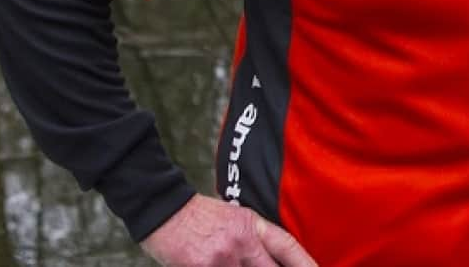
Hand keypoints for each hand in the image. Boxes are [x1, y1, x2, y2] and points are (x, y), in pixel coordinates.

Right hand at [141, 196, 318, 266]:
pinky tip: (215, 265)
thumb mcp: (233, 218)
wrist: (162, 208)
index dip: (305, 263)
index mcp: (252, 226)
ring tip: (231, 264)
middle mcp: (242, 241)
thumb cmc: (198, 216)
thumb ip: (253, 239)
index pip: (287, 247)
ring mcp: (223, 256)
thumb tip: (271, 259)